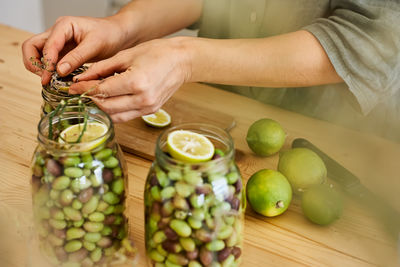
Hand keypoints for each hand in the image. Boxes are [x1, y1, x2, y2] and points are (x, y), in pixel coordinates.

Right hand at [22, 15, 132, 84]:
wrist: (118, 34)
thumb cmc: (109, 34)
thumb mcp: (95, 45)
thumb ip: (76, 58)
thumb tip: (59, 71)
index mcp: (64, 26)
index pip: (47, 45)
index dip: (46, 63)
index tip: (49, 78)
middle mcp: (57, 32)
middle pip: (32, 46)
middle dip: (34, 63)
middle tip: (44, 78)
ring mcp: (59, 42)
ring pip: (37, 54)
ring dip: (40, 67)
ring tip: (50, 80)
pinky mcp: (63, 52)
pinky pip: (50, 61)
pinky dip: (50, 70)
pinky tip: (58, 79)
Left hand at [69, 37, 191, 122]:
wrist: (182, 61)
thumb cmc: (158, 53)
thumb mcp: (126, 55)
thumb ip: (102, 68)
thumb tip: (82, 78)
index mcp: (136, 82)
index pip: (102, 91)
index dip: (84, 89)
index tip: (72, 87)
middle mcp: (143, 99)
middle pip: (106, 106)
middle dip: (89, 99)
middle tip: (79, 91)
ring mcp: (148, 108)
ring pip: (115, 115)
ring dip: (100, 108)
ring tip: (91, 97)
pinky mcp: (150, 111)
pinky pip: (126, 116)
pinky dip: (113, 111)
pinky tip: (107, 102)